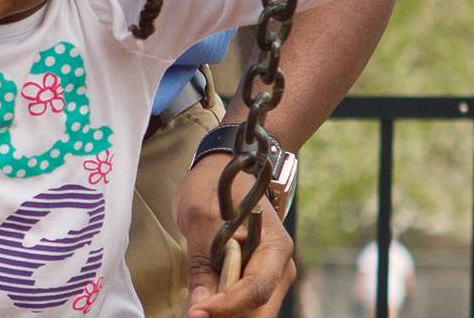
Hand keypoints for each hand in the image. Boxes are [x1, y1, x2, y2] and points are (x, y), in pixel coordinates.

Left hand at [177, 155, 296, 317]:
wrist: (225, 171)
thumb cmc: (216, 187)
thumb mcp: (202, 219)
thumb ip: (203, 263)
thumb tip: (199, 305)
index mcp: (275, 247)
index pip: (256, 288)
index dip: (227, 306)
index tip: (197, 313)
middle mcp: (279, 266)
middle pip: (259, 309)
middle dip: (229, 316)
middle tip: (194, 314)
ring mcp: (269, 275)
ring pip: (253, 312)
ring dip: (226, 314)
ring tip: (197, 308)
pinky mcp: (254, 280)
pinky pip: (244, 306)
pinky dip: (225, 310)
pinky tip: (203, 305)